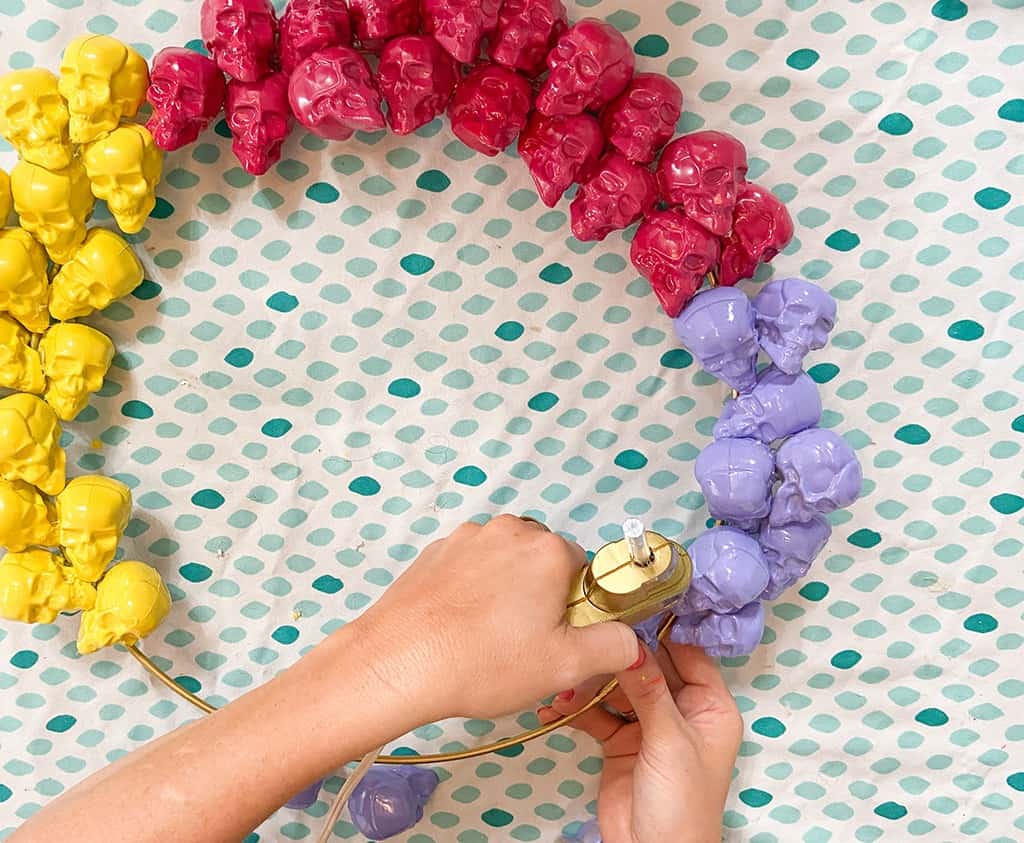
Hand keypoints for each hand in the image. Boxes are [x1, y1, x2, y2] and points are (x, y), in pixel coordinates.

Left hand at [351, 515, 640, 720]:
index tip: (557, 637)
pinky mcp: (434, 552)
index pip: (584, 569)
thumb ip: (611, 647)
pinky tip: (458, 627)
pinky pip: (469, 567)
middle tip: (523, 642)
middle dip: (540, 596)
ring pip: (504, 563)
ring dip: (504, 592)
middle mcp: (508, 531)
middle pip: (543, 561)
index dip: (575, 607)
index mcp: (547, 550)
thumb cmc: (483, 662)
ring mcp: (466, 538)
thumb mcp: (564, 666)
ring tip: (486, 639)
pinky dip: (471, 591)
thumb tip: (628, 639)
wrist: (397, 663)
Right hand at [539, 642, 741, 842]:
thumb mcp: (670, 741)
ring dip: (590, 685)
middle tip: (586, 641)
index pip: (687, 656)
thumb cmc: (682, 804)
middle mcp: (681, 711)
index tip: (627, 615)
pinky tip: (554, 706)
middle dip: (617, 659)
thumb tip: (632, 645)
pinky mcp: (619, 741)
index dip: (660, 636)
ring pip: (618, 690)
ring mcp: (648, 726)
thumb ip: (650, 692)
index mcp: (710, 707)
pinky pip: (597, 715)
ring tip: (563, 678)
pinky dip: (576, 710)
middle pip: (648, 669)